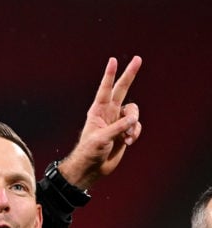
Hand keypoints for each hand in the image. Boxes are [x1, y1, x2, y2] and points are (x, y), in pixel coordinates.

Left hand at [57, 56, 141, 189]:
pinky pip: (137, 126)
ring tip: (127, 137)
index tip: (113, 60)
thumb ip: (118, 127)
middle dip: (129, 74)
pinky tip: (128, 142)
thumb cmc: (89, 152)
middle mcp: (108, 113)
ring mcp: (117, 121)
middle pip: (122, 89)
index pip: (105, 89)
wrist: (92, 168)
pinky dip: (135, 133)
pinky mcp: (125, 131)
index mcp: (98, 111)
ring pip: (134, 112)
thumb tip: (134, 119)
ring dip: (134, 124)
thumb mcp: (101, 139)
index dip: (109, 75)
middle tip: (138, 59)